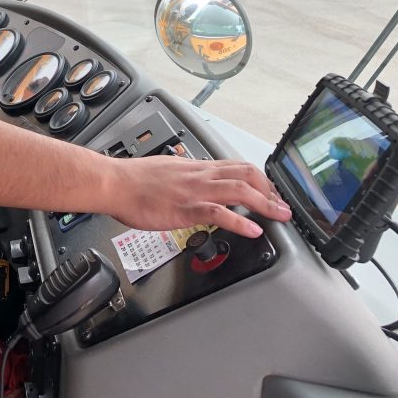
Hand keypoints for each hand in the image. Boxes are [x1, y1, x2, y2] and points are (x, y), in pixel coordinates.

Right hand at [105, 156, 291, 238]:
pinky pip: (219, 212)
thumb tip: (191, 182)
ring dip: (266, 204)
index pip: (237, 166)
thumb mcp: (166, 171)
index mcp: (197, 167)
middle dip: (271, 190)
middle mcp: (200, 175)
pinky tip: (253, 230)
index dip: (260, 178)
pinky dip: (241, 221)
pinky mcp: (186, 207)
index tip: (270, 192)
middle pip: (247, 174)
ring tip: (280, 217)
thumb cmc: (133, 180)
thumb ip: (184, 177)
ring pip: (240, 190)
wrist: (115, 183)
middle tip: (283, 207)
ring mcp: (195, 190)